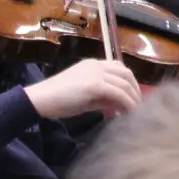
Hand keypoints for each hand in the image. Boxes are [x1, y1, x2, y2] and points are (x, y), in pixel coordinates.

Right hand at [26, 57, 142, 121]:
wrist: (39, 100)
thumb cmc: (57, 100)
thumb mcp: (85, 97)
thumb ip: (103, 98)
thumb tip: (119, 105)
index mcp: (92, 65)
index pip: (118, 69)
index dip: (129, 83)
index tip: (133, 97)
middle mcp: (96, 65)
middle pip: (126, 74)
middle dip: (135, 90)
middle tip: (138, 106)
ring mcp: (95, 73)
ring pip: (125, 83)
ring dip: (133, 99)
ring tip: (136, 113)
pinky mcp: (94, 85)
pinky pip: (119, 93)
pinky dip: (127, 104)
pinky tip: (128, 114)